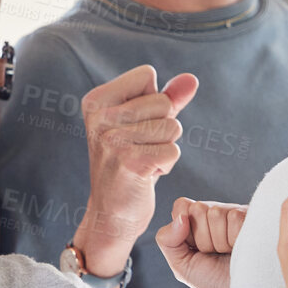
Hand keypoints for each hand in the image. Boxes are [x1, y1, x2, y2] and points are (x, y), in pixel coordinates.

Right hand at [76, 65, 199, 275]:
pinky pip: (173, 151)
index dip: (152, 100)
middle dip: (162, 126)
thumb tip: (192, 79)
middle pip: (163, 102)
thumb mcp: (145, 124)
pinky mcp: (130, 162)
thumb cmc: (129, 163)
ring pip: (172, 126)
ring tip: (142, 160)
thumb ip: (168, 98)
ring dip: (165, 146)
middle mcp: (99, 117)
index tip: (134, 124)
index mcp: (96, 100)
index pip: (146, 74)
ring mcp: (113, 140)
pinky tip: (145, 174)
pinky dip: (166, 164)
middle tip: (139, 147)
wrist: (110, 213)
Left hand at [156, 198, 245, 287]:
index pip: (182, 206)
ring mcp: (237, 212)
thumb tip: (181, 217)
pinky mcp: (255, 216)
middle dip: (203, 238)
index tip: (196, 249)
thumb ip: (167, 240)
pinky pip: (236, 218)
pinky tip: (243, 247)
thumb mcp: (182, 265)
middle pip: (198, 209)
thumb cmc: (213, 281)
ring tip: (231, 252)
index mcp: (197, 220)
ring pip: (217, 213)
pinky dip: (237, 239)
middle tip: (216, 253)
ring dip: (221, 241)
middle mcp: (217, 212)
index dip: (185, 230)